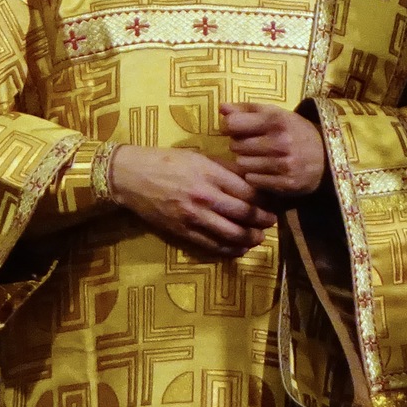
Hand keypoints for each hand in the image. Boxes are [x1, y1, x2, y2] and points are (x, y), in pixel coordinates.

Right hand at [108, 145, 276, 256]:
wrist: (132, 176)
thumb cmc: (167, 161)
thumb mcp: (199, 157)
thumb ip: (226, 169)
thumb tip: (251, 178)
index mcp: (211, 174)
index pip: (247, 192)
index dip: (264, 201)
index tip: (273, 203)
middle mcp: (204, 197)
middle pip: (243, 215)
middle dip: (262, 221)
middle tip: (271, 223)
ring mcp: (192, 217)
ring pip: (230, 234)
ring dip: (249, 239)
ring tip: (259, 238)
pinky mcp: (182, 232)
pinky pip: (210, 245)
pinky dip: (228, 250)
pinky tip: (238, 249)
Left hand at [221, 102, 326, 196]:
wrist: (326, 157)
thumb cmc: (295, 131)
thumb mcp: (276, 114)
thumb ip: (247, 109)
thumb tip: (221, 107)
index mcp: (277, 120)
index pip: (233, 124)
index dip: (229, 127)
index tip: (236, 128)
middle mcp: (280, 142)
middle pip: (235, 146)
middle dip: (240, 145)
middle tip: (253, 144)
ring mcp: (283, 165)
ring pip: (242, 164)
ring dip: (247, 161)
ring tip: (260, 157)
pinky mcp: (285, 184)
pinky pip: (253, 180)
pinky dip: (255, 176)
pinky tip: (266, 171)